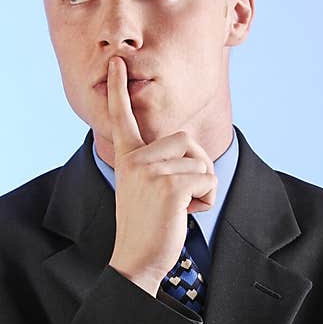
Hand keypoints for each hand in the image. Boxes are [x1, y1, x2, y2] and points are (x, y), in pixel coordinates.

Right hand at [106, 57, 217, 296]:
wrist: (136, 260)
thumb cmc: (147, 227)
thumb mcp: (144, 188)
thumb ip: (157, 165)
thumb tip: (186, 147)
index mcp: (127, 158)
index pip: (121, 118)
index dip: (117, 90)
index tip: (116, 63)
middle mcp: (136, 159)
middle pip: (187, 140)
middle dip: (198, 167)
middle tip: (183, 195)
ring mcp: (150, 170)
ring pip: (202, 163)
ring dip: (203, 188)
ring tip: (181, 208)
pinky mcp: (168, 185)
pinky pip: (206, 179)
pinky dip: (206, 199)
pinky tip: (186, 214)